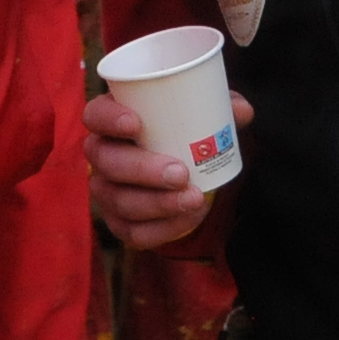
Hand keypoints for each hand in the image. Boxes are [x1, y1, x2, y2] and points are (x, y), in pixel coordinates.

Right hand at [87, 91, 252, 248]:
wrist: (183, 171)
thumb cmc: (182, 131)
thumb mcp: (202, 112)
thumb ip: (221, 106)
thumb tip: (243, 111)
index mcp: (111, 120)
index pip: (95, 115)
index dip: (108, 119)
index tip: (136, 124)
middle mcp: (102, 155)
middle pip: (107, 163)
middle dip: (143, 169)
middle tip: (180, 172)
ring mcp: (107, 192)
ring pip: (119, 202)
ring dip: (158, 203)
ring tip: (195, 199)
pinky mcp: (120, 222)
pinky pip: (133, 233)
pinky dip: (163, 228)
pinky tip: (189, 217)